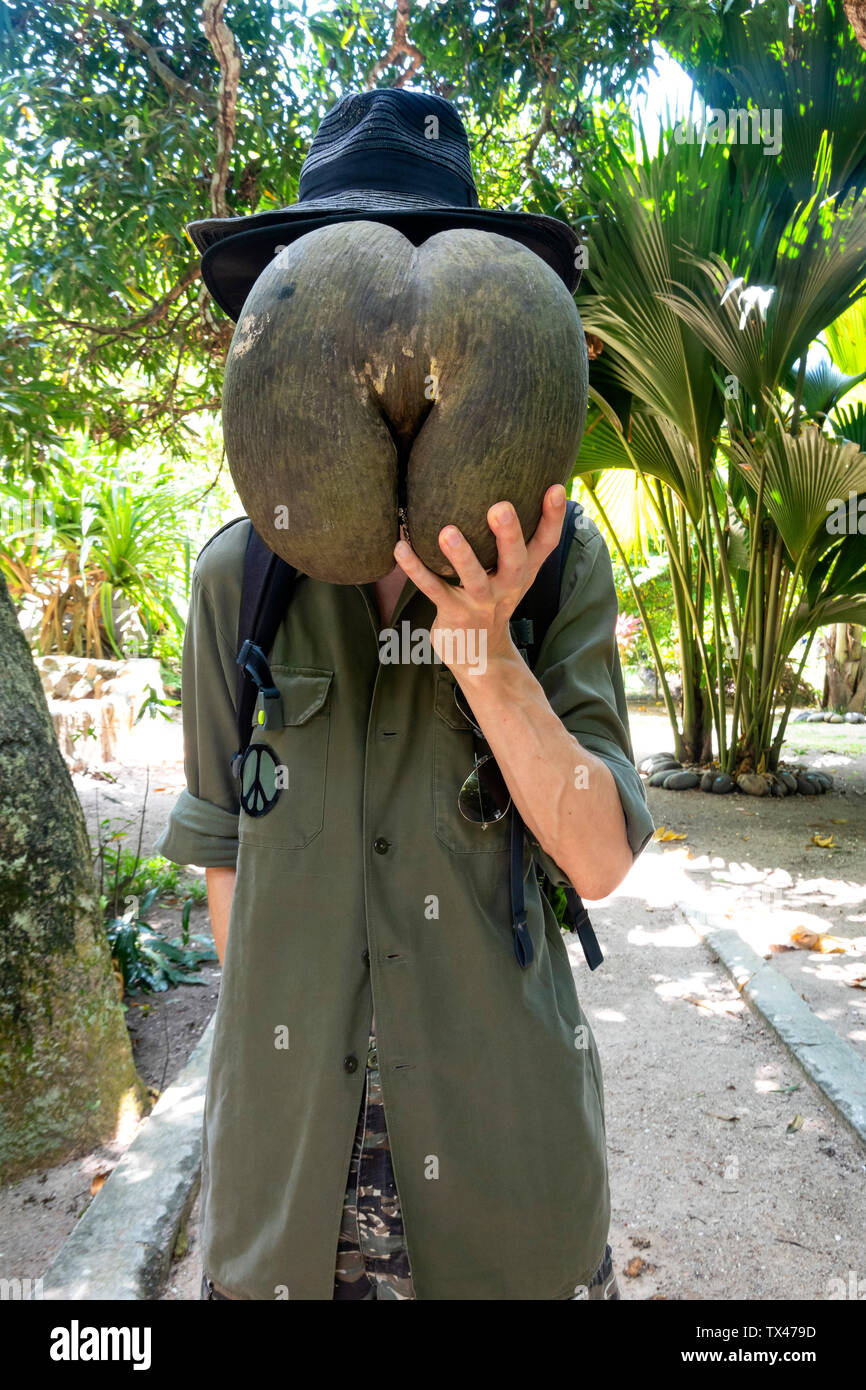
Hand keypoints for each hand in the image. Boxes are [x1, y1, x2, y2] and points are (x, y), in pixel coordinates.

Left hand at [392, 484, 567, 680]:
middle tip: (501, 507)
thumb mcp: (511, 573)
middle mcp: (507, 586)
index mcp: (524, 572)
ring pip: (473, 578)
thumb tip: (503, 486)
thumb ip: (511, 539)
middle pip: (515, 560)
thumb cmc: (493, 599)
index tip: (555, 487)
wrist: (481, 655)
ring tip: (447, 532)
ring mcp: (480, 602)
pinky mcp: (453, 613)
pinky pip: (433, 589)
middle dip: (509, 534)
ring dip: (461, 556)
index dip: (553, 517)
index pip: (546, 544)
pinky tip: (400, 547)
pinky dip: (415, 568)